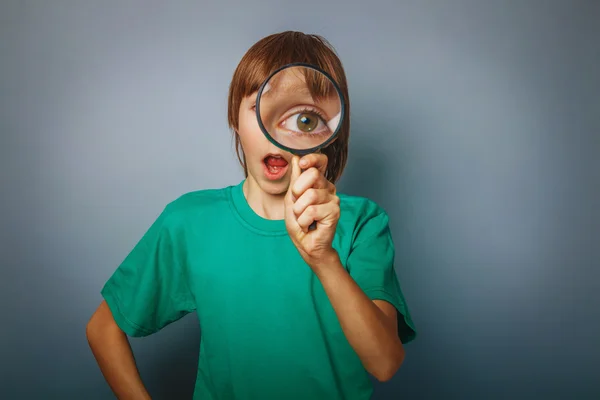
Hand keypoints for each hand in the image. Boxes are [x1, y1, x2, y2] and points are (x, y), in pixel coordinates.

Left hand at [284, 153, 340, 268]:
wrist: (307, 245)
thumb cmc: (300, 223)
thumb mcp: (291, 199)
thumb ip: (295, 180)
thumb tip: (296, 159)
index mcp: (319, 183)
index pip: (321, 161)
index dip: (312, 158)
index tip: (301, 163)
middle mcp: (328, 188)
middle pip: (312, 174)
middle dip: (297, 191)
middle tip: (298, 206)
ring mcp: (333, 199)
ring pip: (310, 195)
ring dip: (299, 211)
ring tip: (304, 219)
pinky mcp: (335, 211)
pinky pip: (311, 211)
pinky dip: (304, 221)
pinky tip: (310, 225)